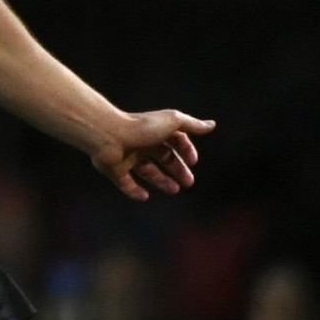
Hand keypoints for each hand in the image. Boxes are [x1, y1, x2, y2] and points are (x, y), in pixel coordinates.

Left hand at [91, 110, 215, 201]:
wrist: (108, 135)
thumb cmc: (142, 127)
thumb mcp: (172, 122)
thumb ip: (192, 125)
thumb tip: (211, 125)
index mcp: (156, 131)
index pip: (175, 141)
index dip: (186, 151)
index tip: (193, 162)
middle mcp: (142, 144)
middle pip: (163, 158)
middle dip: (177, 169)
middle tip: (189, 182)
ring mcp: (127, 157)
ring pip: (146, 171)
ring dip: (161, 181)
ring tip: (175, 190)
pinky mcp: (115, 170)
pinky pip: (126, 183)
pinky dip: (135, 191)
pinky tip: (145, 197)